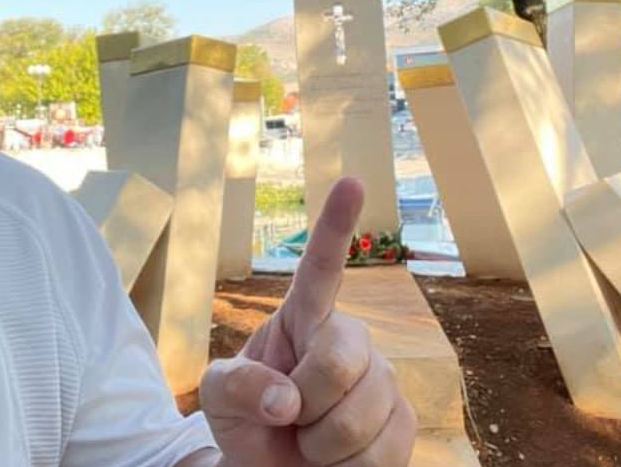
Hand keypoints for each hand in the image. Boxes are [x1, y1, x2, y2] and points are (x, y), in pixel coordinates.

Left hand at [199, 178, 416, 465]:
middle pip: (341, 357)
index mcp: (302, 318)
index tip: (351, 182)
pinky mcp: (403, 423)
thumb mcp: (217, 396)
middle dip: (307, 401)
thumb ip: (239, 386)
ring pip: (362, 414)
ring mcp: (383, 380)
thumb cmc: (245, 422)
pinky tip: (336, 463)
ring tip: (310, 442)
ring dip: (322, 445)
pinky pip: (381, 452)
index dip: (336, 226)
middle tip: (289, 418)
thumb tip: (287, 401)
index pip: (321, 268)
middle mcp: (350, 339)